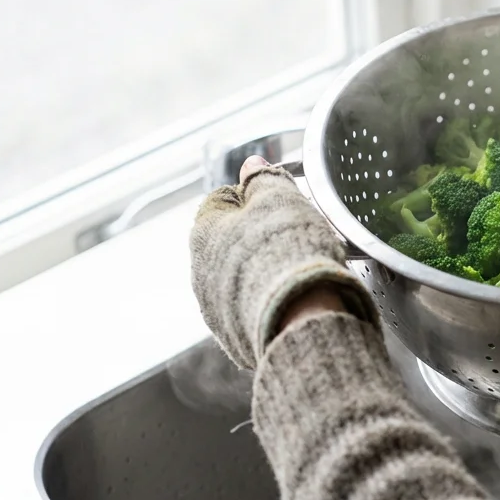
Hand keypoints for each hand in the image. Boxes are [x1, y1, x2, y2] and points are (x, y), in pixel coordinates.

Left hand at [189, 156, 375, 368]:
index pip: (223, 199)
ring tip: (299, 269)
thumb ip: (264, 178)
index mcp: (204, 231)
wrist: (299, 317)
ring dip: (264, 269)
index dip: (255, 195)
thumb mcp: (280, 198)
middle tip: (296, 234)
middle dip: (261, 235)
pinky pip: (252, 309)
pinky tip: (294, 297)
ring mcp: (215, 308)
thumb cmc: (288, 251)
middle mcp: (200, 270)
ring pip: (241, 277)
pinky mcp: (233, 336)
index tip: (281, 202)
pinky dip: (269, 301)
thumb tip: (252, 163)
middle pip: (232, 241)